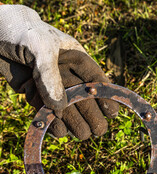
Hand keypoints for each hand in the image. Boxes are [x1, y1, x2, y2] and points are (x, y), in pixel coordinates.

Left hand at [0, 5, 118, 138]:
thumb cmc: (20, 31)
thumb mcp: (39, 46)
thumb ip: (49, 74)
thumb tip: (59, 105)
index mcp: (75, 57)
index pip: (95, 78)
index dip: (105, 96)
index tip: (112, 112)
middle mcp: (66, 73)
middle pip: (83, 97)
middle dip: (91, 113)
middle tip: (98, 130)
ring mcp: (51, 85)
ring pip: (67, 107)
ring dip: (74, 122)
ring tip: (82, 134)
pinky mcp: (35, 94)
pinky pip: (47, 112)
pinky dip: (53, 123)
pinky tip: (61, 132)